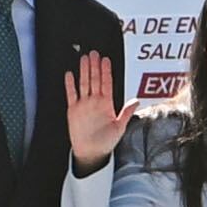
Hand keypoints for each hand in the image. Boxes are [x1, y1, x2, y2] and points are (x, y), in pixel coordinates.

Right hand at [64, 51, 137, 173]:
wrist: (92, 152)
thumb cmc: (106, 141)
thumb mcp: (120, 127)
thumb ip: (126, 112)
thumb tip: (136, 101)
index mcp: (106, 104)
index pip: (106, 83)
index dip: (106, 71)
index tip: (106, 60)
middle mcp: (95, 102)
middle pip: (95, 80)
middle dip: (94, 66)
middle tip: (94, 53)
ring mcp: (84, 105)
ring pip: (84, 83)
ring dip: (84, 71)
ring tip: (84, 58)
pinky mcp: (73, 110)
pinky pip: (71, 95)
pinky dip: (70, 85)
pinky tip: (70, 75)